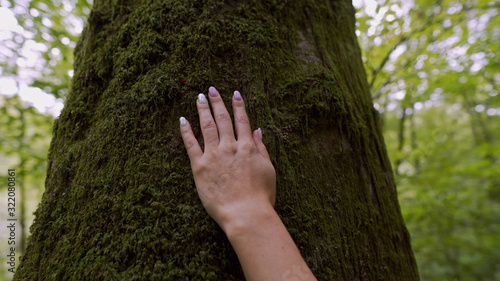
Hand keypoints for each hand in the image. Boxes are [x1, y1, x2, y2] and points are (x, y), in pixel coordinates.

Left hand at [179, 86, 275, 231]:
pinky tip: (182, 120)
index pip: (242, 121)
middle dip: (217, 102)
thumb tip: (257, 131)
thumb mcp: (268, 170)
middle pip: (222, 119)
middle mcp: (230, 147)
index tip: (235, 93)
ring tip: (199, 98)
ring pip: (207, 126)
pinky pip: (190, 145)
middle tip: (212, 89)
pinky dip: (186, 131)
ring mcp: (214, 155)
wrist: (245, 213)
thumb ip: (261, 149)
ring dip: (202, 110)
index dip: (238, 105)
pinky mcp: (200, 167)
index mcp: (247, 147)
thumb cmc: (261, 196)